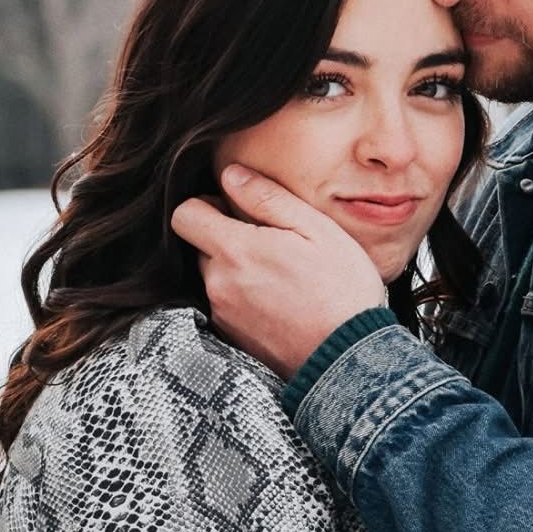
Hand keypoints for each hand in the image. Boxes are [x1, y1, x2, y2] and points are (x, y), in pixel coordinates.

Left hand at [171, 165, 384, 376]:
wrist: (348, 357)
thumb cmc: (341, 288)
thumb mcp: (316, 229)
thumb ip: (268, 198)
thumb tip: (231, 175)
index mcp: (235, 251)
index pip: (184, 215)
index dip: (207, 205)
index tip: (236, 210)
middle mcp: (219, 283)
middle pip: (200, 246)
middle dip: (227, 239)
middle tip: (271, 245)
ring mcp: (223, 313)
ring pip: (215, 276)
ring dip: (237, 270)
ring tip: (281, 276)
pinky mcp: (232, 337)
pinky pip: (226, 304)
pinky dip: (245, 298)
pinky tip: (280, 301)